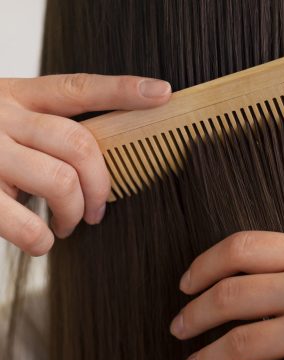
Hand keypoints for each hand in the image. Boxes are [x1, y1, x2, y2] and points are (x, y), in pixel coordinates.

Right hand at [0, 73, 171, 255]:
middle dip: (102, 186)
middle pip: (81, 145)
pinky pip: (24, 223)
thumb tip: (91, 164)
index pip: (78, 88)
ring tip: (67, 225)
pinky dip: (41, 240)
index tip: (161, 93)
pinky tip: (40, 241)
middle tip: (98, 210)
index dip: (123, 90)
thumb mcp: (2, 119)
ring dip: (74, 212)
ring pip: (60, 181)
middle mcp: (1, 115)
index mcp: (15, 95)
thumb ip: (42, 128)